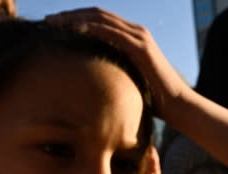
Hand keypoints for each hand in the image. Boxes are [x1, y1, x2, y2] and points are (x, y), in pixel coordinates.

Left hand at [45, 8, 190, 119]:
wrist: (179, 105)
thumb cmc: (155, 101)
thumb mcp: (128, 82)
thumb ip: (114, 75)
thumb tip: (92, 86)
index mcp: (133, 38)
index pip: (100, 20)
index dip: (76, 19)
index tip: (55, 26)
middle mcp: (136, 32)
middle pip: (97, 14)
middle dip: (71, 15)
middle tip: (48, 20)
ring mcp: (140, 37)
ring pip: (101, 18)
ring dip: (75, 18)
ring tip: (54, 23)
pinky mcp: (141, 47)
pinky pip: (111, 31)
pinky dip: (91, 28)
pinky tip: (73, 30)